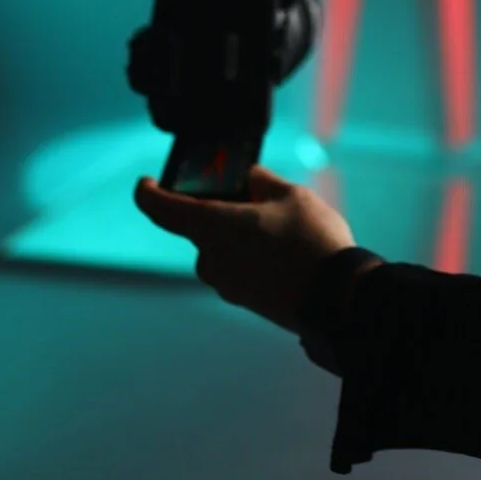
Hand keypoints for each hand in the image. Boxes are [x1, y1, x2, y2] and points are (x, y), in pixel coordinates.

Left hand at [134, 166, 355, 330]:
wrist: (334, 297)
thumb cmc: (309, 240)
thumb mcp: (292, 195)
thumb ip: (263, 182)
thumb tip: (251, 180)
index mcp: (212, 227)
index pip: (162, 209)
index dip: (149, 193)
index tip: (146, 183)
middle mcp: (210, 258)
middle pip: (201, 226)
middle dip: (222, 209)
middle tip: (254, 196)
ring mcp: (226, 283)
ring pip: (223, 247)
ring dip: (240, 232)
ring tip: (283, 225)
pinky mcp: (243, 299)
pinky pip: (237, 266)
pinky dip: (251, 253)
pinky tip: (286, 249)